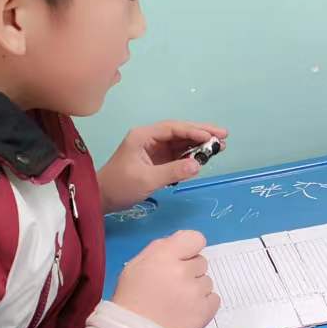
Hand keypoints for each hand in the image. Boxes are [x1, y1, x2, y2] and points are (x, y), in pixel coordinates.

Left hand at [99, 121, 228, 212]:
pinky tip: (205, 156)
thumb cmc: (120, 186)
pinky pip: (178, 154)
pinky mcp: (158, 160)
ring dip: (199, 144)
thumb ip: (173, 171)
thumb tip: (198, 165)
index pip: (173, 128)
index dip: (193, 131)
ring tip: (220, 146)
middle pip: (180, 131)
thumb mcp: (147, 179)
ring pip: (181, 142)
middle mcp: (150, 138)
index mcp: (144, 136)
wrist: (102, 199)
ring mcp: (155, 149)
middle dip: (201, 133)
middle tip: (224, 136)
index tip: (211, 137)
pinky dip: (192, 155)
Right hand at [112, 230, 217, 327]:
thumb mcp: (136, 265)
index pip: (195, 239)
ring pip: (207, 281)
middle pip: (201, 262)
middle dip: (190, 271)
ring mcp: (197, 292)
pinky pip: (213, 298)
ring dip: (196, 288)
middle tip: (172, 286)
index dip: (189, 249)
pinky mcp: (206, 311)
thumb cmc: (131, 298)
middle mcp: (184, 271)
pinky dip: (203, 303)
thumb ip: (160, 248)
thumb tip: (181, 242)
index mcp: (164, 255)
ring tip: (178, 301)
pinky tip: (187, 310)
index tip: (181, 259)